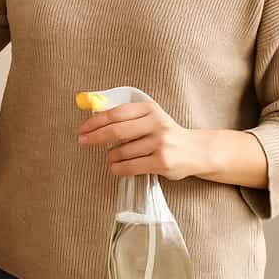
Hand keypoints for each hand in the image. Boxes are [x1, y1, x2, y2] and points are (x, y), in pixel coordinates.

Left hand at [78, 100, 209, 180]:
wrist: (196, 151)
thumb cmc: (166, 134)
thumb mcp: (151, 118)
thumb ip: (128, 117)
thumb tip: (95, 119)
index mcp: (150, 109)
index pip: (116, 113)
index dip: (96, 121)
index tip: (82, 128)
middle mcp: (156, 124)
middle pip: (116, 131)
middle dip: (94, 137)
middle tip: (82, 141)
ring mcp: (160, 144)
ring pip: (121, 152)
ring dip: (110, 157)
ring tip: (111, 158)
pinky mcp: (162, 162)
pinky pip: (130, 167)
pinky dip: (118, 168)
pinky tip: (116, 168)